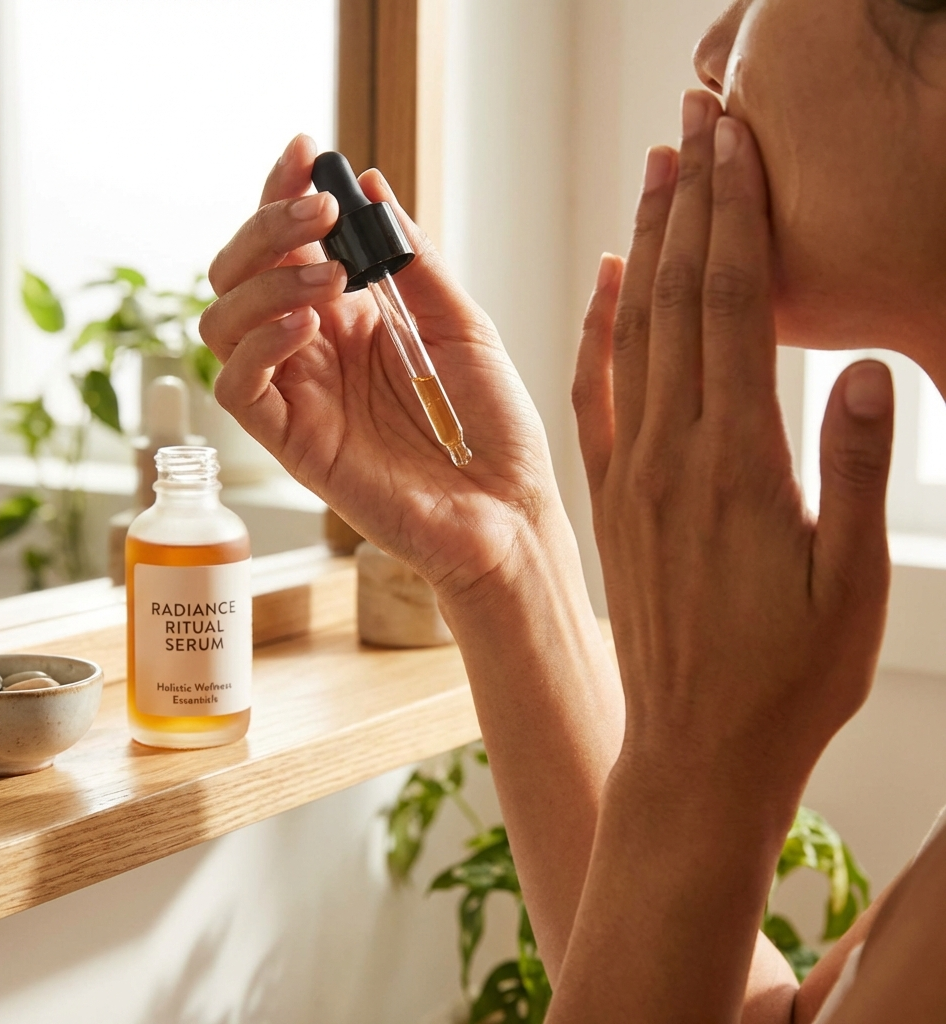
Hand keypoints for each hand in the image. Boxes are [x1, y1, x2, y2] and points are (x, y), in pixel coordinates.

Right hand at [201, 135, 559, 596]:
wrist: (505, 510)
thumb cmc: (492, 425)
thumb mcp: (461, 324)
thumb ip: (413, 262)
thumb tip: (371, 185)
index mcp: (355, 319)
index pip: (294, 245)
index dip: (286, 193)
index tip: (304, 152)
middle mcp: (317, 351)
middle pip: (242, 273)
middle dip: (269, 228)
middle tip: (319, 215)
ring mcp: (300, 395)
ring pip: (224, 321)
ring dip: (264, 282)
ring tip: (327, 280)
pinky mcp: (292, 442)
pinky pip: (238, 385)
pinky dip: (259, 343)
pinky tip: (309, 326)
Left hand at [573, 92, 894, 801]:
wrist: (697, 746)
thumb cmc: (786, 678)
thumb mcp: (853, 585)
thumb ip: (859, 474)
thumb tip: (870, 373)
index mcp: (737, 463)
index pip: (734, 307)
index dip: (736, 216)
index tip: (736, 143)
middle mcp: (673, 453)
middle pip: (680, 299)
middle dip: (691, 202)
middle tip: (698, 119)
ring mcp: (633, 473)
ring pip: (635, 334)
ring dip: (647, 246)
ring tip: (659, 172)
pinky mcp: (613, 498)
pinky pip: (599, 396)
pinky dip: (600, 332)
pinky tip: (608, 285)